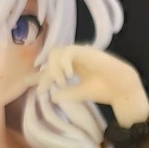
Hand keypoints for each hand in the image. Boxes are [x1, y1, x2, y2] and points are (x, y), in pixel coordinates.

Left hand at [32, 45, 148, 126]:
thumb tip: (52, 97)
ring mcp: (80, 53)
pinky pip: (68, 52)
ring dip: (54, 69)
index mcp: (72, 67)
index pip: (51, 68)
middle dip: (44, 74)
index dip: (38, 75)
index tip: (26, 81)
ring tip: (60, 82)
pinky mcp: (86, 51)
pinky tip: (68, 76)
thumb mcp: (80, 94)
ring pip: (56, 53)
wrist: (122, 88)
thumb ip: (66, 94)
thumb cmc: (104, 90)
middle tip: (42, 89)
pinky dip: (64, 63)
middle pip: (50, 59)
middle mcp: (74, 58)